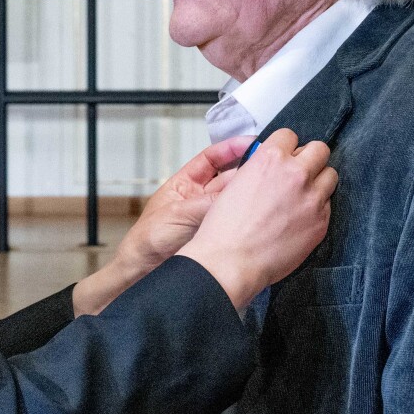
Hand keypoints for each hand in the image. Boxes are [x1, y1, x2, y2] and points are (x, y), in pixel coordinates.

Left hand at [71, 135, 251, 316]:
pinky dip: (248, 214)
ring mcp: (210, 215)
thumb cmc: (148, 239)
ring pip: (234, 198)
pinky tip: (262, 211)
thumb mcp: (178, 214)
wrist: (143, 270)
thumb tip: (238, 194)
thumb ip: (207, 204)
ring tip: (270, 187)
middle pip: (228, 177)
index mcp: (185, 183)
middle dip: (247, 170)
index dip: (231, 148)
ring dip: (249, 192)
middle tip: (268, 167)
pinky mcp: (218, 234)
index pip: (211, 158)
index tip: (252, 143)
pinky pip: (235, 220)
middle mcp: (200, 197)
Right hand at [177, 129, 337, 310]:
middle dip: (310, 159)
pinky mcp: (321, 221)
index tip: (285, 156)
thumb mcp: (236, 183)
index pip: (290, 135)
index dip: (286, 147)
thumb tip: (274, 166)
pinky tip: (300, 219)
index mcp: (271, 159)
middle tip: (301, 172)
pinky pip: (328, 205)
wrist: (232, 261)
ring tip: (303, 196)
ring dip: (318, 182)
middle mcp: (296, 174)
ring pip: (330, 176)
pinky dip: (317, 208)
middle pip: (320, 150)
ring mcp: (312, 198)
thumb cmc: (226, 227)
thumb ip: (261, 168)